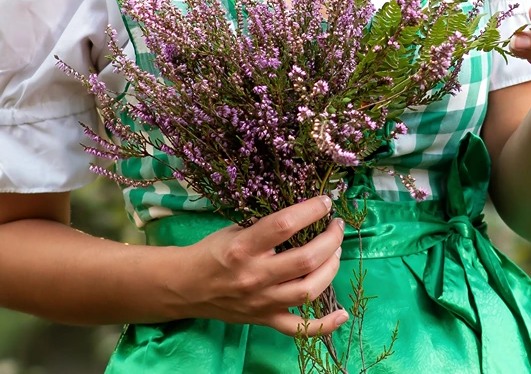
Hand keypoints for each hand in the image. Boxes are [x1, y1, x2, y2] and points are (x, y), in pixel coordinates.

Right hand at [175, 195, 347, 337]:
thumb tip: (301, 211)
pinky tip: (343, 312)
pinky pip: (300, 329)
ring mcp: (262, 302)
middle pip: (305, 259)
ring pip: (308, 290)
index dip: (310, 211)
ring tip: (336, 252)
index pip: (284, 225)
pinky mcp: (265, 320)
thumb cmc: (212, 251)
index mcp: (243, 247)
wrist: (187, 287)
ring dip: (331, 268)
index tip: (325, 202)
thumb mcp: (234, 229)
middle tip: (336, 226)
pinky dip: (325, 324)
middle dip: (330, 239)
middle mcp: (255, 276)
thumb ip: (265, 225)